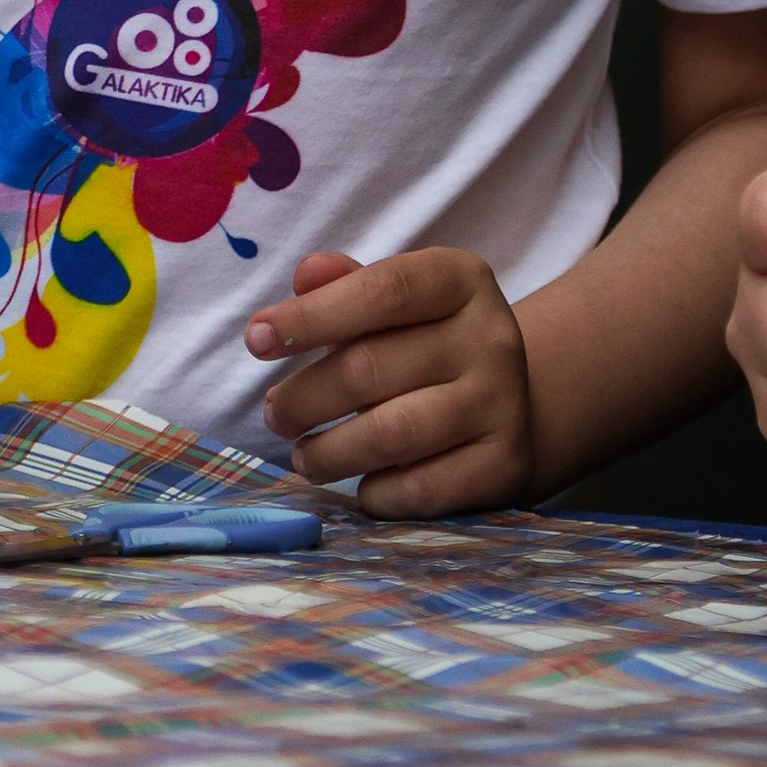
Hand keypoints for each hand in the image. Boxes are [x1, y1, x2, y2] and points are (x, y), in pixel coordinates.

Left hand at [249, 244, 535, 513]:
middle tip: (276, 413)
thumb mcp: (393, 302)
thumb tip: (306, 274)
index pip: (382, 290)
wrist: (511, 406)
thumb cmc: (425, 342)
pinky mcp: (505, 465)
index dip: (310, 317)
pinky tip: (360, 484)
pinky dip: (376, 493)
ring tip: (303, 455)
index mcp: (461, 280)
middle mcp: (492, 337)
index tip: (255, 340)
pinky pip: (421, 488)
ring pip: (392, 434)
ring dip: (330, 452)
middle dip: (304, 397)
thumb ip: (345, 286)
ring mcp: (504, 404)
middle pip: (371, 367)